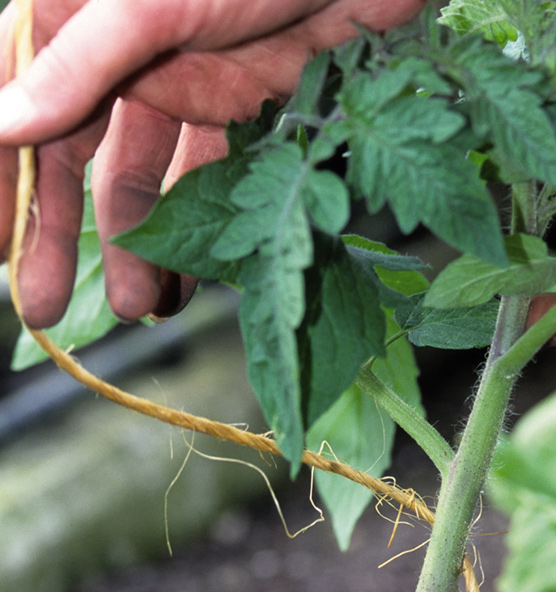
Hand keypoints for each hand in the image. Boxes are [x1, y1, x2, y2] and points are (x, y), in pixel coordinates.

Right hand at [0, 0, 424, 326]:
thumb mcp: (152, 5)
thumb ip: (77, 66)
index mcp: (80, 12)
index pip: (19, 100)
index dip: (6, 180)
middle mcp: (123, 50)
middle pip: (75, 155)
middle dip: (62, 235)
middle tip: (48, 310)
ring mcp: (184, 80)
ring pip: (145, 179)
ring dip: (138, 246)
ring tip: (138, 308)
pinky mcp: (243, 108)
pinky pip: (209, 181)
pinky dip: (201, 230)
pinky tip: (192, 280)